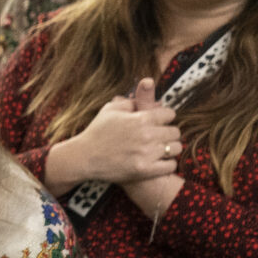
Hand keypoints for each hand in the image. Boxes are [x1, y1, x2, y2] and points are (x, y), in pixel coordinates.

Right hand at [46, 78, 180, 190]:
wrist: (82, 158)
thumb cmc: (96, 132)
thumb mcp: (110, 110)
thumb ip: (132, 100)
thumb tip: (148, 87)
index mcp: (141, 118)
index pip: (170, 114)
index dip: (163, 118)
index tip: (156, 123)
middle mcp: (146, 135)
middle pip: (175, 132)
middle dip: (167, 133)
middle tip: (156, 138)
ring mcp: (146, 154)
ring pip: (174, 148)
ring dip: (168, 149)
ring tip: (157, 150)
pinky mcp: (144, 170)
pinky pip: (170, 166)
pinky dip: (166, 164)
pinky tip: (156, 162)